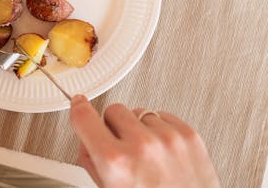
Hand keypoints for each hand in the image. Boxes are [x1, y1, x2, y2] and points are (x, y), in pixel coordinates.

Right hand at [70, 96, 219, 187]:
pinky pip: (163, 116)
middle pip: (114, 110)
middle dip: (113, 126)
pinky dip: (159, 130)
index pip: (85, 118)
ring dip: (138, 129)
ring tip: (146, 155)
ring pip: (139, 112)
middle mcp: (142, 146)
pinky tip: (161, 151)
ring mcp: (168, 139)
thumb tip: (87, 139)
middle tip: (120, 147)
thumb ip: (92, 162)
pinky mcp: (189, 136)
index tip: (78, 104)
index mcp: (116, 163)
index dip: (78, 109)